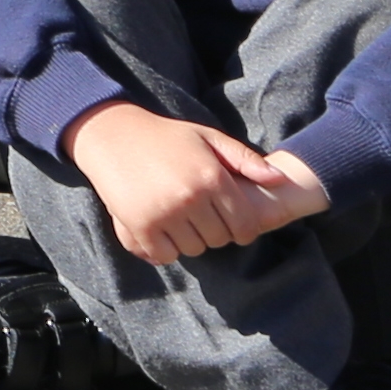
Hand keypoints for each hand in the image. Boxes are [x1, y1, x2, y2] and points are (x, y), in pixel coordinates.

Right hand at [64, 99, 328, 262]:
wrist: (110, 134)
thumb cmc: (165, 136)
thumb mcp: (207, 138)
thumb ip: (245, 159)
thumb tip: (279, 180)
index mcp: (212, 178)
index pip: (245, 226)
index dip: (243, 229)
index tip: (232, 221)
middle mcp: (190, 198)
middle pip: (220, 240)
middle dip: (215, 231)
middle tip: (200, 214)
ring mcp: (164, 214)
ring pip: (194, 250)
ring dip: (190, 240)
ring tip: (179, 218)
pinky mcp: (139, 225)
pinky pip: (164, 255)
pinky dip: (165, 248)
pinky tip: (161, 229)